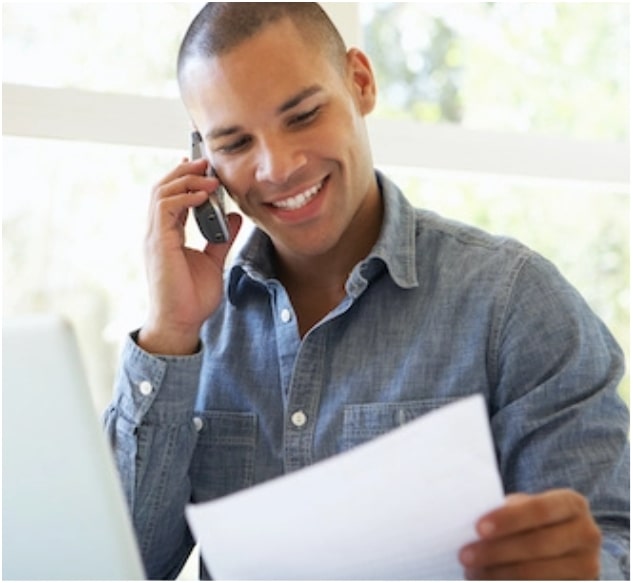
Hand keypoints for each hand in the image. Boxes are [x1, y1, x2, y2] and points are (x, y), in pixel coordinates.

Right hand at [139, 157, 241, 354]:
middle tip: (206, 162)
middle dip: (184, 171)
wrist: (181, 323)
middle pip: (162, 188)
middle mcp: (157, 232)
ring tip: (208, 175)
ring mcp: (154, 237)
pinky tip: (204, 196)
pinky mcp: (158, 243)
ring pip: (161, 193)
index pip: (171, 197)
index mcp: (167, 235)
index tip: (203, 167)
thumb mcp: (214, 261)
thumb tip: (234, 216)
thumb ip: (222, 238)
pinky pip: (166, 208)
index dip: (185, 179)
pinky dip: (184, 197)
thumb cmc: (193, 298)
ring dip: (186, 180)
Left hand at [459, 489, 601, 579]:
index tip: (478, 528)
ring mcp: (589, 567)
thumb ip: (507, 510)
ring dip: (499, 575)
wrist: (560, 544)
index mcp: (572, 504)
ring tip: (471, 573)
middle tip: (464, 555)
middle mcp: (587, 535)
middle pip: (538, 545)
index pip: (539, 510)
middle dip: (497, 552)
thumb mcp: (523, 507)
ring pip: (540, 574)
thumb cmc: (530, 520)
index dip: (508, 519)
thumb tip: (472, 520)